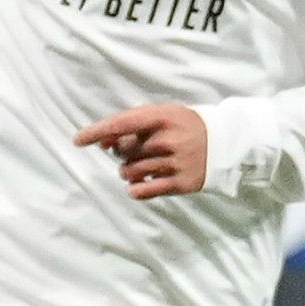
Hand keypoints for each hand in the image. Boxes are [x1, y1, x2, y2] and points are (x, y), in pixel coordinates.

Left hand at [75, 104, 209, 200]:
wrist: (226, 143)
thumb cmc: (185, 126)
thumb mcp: (162, 115)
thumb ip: (132, 123)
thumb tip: (102, 142)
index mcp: (162, 118)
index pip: (121, 124)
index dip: (97, 131)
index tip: (78, 140)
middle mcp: (168, 140)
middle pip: (123, 152)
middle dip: (122, 153)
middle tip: (136, 152)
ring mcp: (176, 163)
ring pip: (130, 172)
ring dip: (127, 172)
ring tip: (139, 168)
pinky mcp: (181, 183)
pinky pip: (144, 191)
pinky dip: (135, 189)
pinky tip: (139, 185)